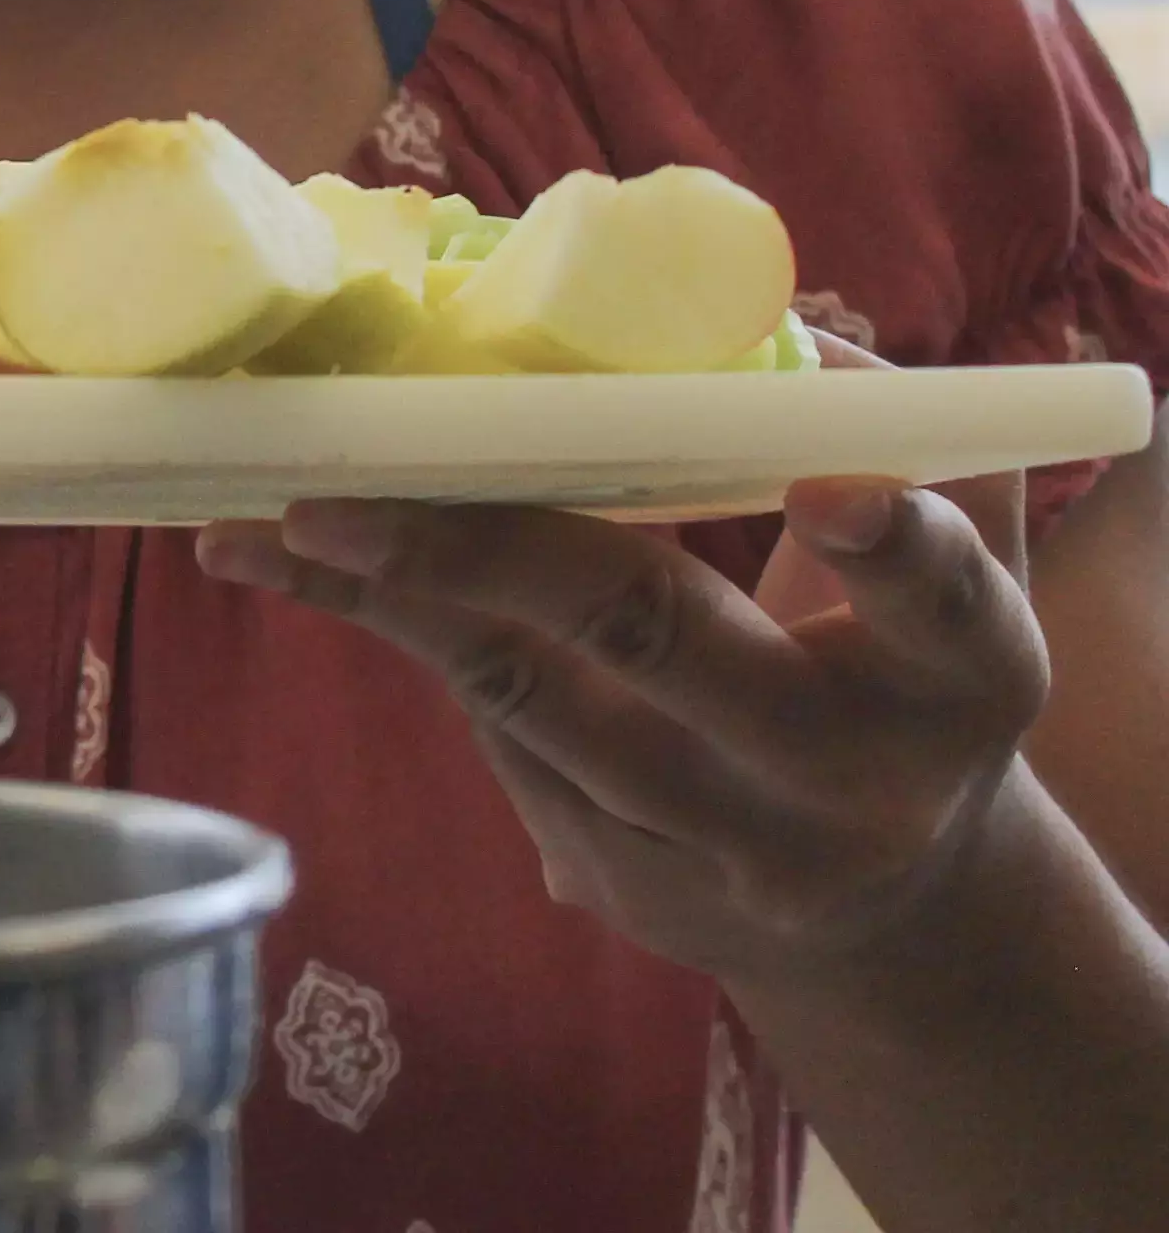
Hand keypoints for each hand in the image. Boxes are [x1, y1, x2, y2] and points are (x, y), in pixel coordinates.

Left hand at [197, 350, 1053, 989]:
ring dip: (389, 594)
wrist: (889, 905)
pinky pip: (493, 734)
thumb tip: (763, 328)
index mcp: (962, 677)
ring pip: (532, 698)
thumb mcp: (961, 564)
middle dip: (490, 553)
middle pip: (659, 642)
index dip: (894, 552)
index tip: (828, 492)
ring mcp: (719, 849)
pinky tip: (296, 565)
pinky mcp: (617, 878)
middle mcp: (844, 779)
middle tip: (343, 487)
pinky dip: (397, 633)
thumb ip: (894, 441)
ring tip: (270, 521)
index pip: (944, 606)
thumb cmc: (904, 669)